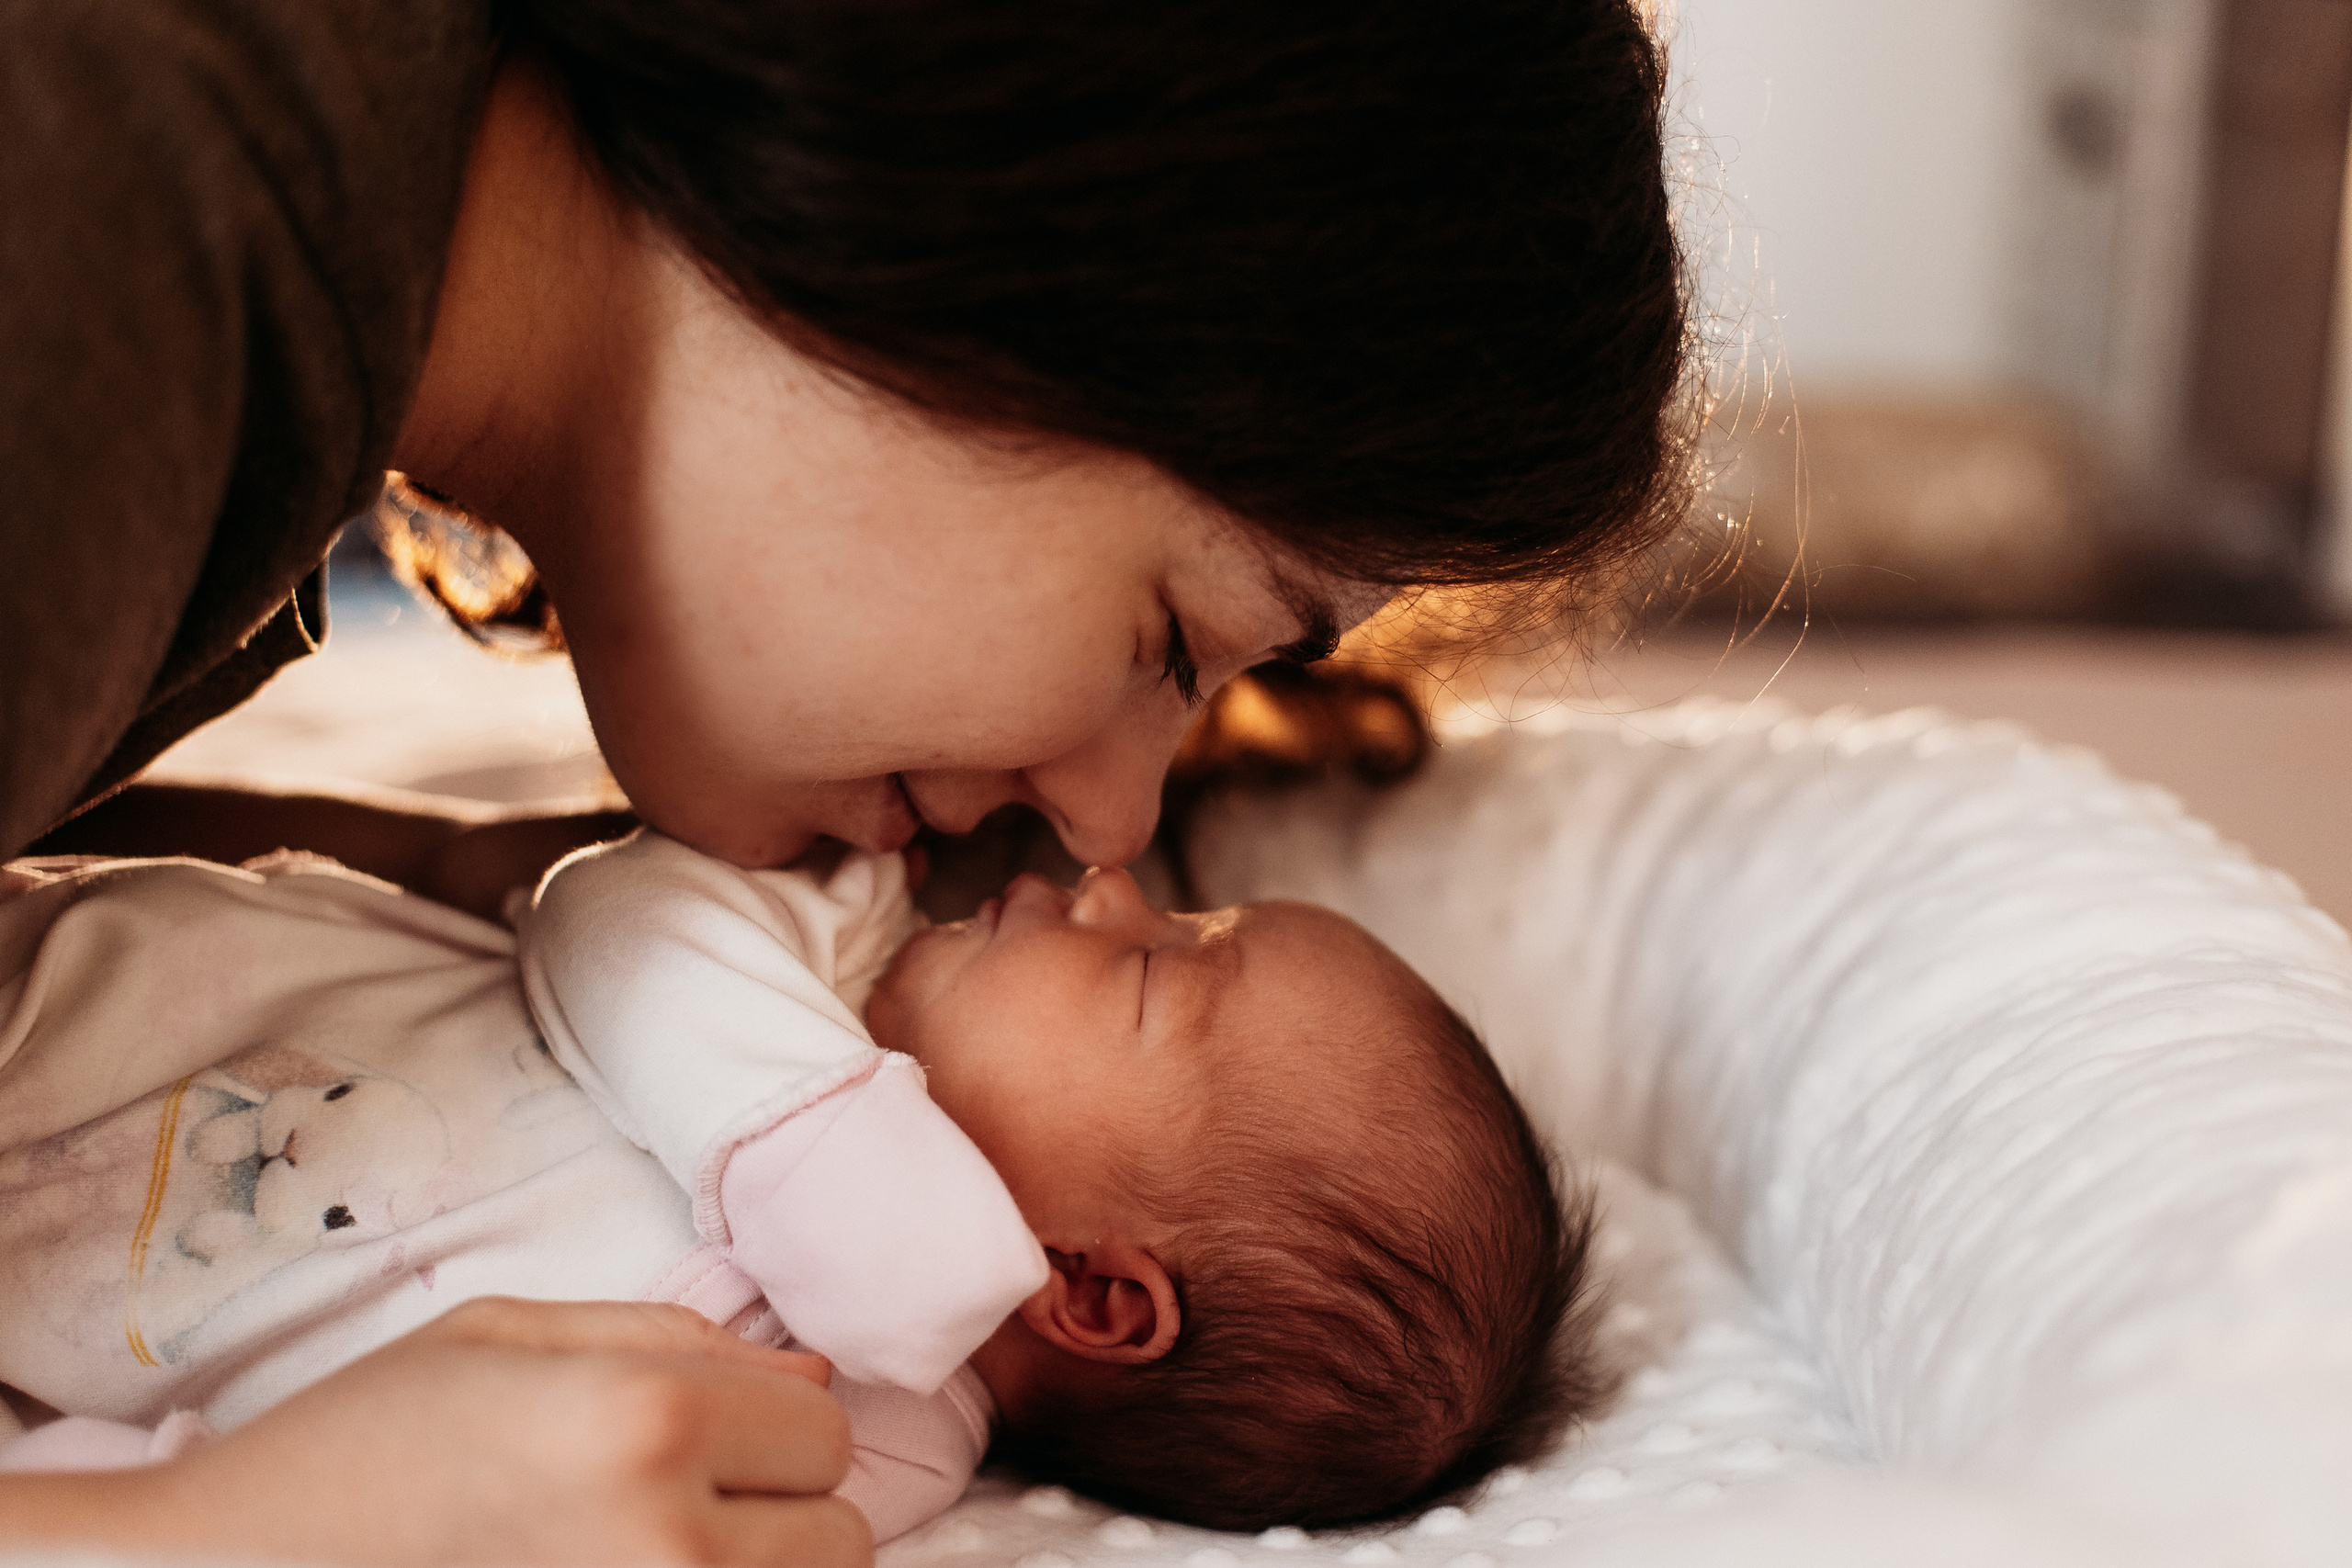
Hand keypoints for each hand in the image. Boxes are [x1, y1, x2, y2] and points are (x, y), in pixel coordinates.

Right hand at [0, 1298, 867, 1566]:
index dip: (774, 1429)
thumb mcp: (503, 1336)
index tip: (707, 1437)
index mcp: (644, 1419)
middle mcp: (667, 1540)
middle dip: (778, 1513)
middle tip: (672, 1503)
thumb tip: (814, 1371)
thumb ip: (673, 1336)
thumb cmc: (359, 1445)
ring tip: (643, 1549)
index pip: (828, 1431)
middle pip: (841, 1534)